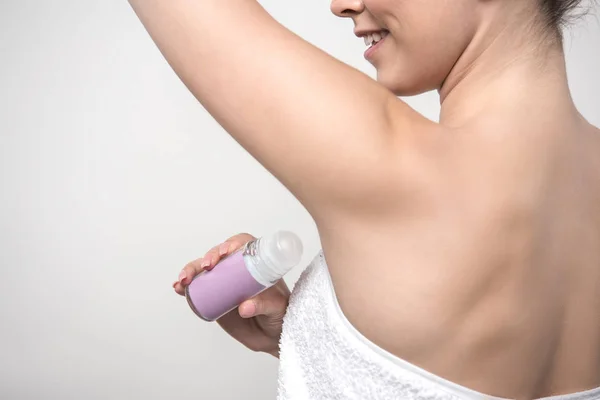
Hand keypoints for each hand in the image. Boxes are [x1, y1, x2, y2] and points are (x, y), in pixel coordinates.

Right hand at [174, 233, 289, 356]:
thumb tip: (245, 306)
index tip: (226, 252)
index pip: (243, 245)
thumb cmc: (280, 315)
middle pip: (219, 255)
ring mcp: (224, 282)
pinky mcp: (214, 297)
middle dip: (208, 257)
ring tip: (184, 281)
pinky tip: (178, 288)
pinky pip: (196, 288)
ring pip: (203, 270)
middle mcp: (238, 269)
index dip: (232, 243)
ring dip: (191, 270)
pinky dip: (185, 286)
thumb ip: (264, 305)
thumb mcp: (276, 308)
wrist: (272, 336)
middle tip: (206, 267)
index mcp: (257, 264)